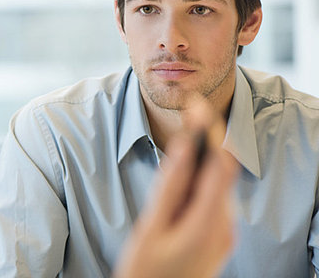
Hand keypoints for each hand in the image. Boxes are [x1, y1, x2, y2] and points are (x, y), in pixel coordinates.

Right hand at [115, 101, 238, 277]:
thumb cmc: (144, 271)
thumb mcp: (151, 228)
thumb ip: (169, 187)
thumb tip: (183, 148)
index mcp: (207, 224)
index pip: (220, 165)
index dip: (213, 131)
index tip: (198, 106)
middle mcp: (223, 228)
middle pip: (222, 173)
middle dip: (209, 139)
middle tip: (193, 110)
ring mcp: (223, 235)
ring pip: (217, 186)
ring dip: (204, 159)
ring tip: (187, 134)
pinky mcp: (216, 239)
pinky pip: (212, 201)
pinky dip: (201, 181)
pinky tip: (184, 175)